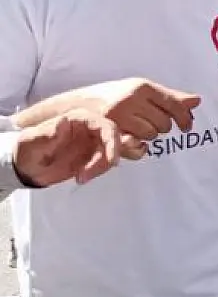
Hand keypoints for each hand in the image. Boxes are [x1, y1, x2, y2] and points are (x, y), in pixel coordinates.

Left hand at [12, 109, 141, 186]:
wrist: (26, 170)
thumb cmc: (26, 151)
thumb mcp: (32, 142)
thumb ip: (48, 133)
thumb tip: (63, 121)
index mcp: (77, 119)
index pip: (103, 124)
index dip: (112, 139)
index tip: (112, 157)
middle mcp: (88, 128)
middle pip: (113, 137)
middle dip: (111, 155)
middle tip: (98, 170)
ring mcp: (92, 142)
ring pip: (111, 151)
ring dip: (102, 166)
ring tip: (81, 178)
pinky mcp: (93, 155)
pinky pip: (105, 161)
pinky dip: (100, 170)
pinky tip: (82, 177)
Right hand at [75, 78, 198, 140]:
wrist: (76, 105)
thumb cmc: (115, 97)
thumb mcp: (141, 92)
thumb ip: (170, 97)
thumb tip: (197, 100)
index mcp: (142, 86)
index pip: (174, 104)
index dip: (184, 118)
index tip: (187, 127)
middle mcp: (132, 98)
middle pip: (164, 123)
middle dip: (162, 127)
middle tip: (152, 124)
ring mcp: (119, 114)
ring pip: (151, 134)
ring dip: (149, 135)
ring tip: (138, 128)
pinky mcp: (109, 129)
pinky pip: (136, 143)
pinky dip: (137, 144)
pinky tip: (131, 137)